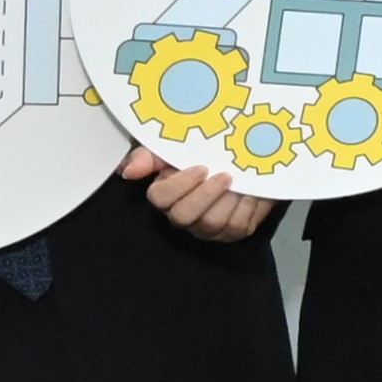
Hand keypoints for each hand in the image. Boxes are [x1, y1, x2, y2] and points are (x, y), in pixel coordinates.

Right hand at [123, 146, 273, 241]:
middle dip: (205, 196)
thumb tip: (130, 170)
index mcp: (166, 195)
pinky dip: (248, 207)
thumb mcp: (175, 149)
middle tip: (224, 176)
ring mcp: (208, 228)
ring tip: (239, 182)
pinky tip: (251, 192)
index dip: (179, 185)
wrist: (244, 162)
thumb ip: (149, 156)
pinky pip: (240, 226)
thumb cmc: (205, 156)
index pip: (160, 198)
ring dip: (229, 201)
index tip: (201, 168)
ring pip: (213, 223)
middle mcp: (184, 216)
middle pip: (183, 216)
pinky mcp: (234, 232)